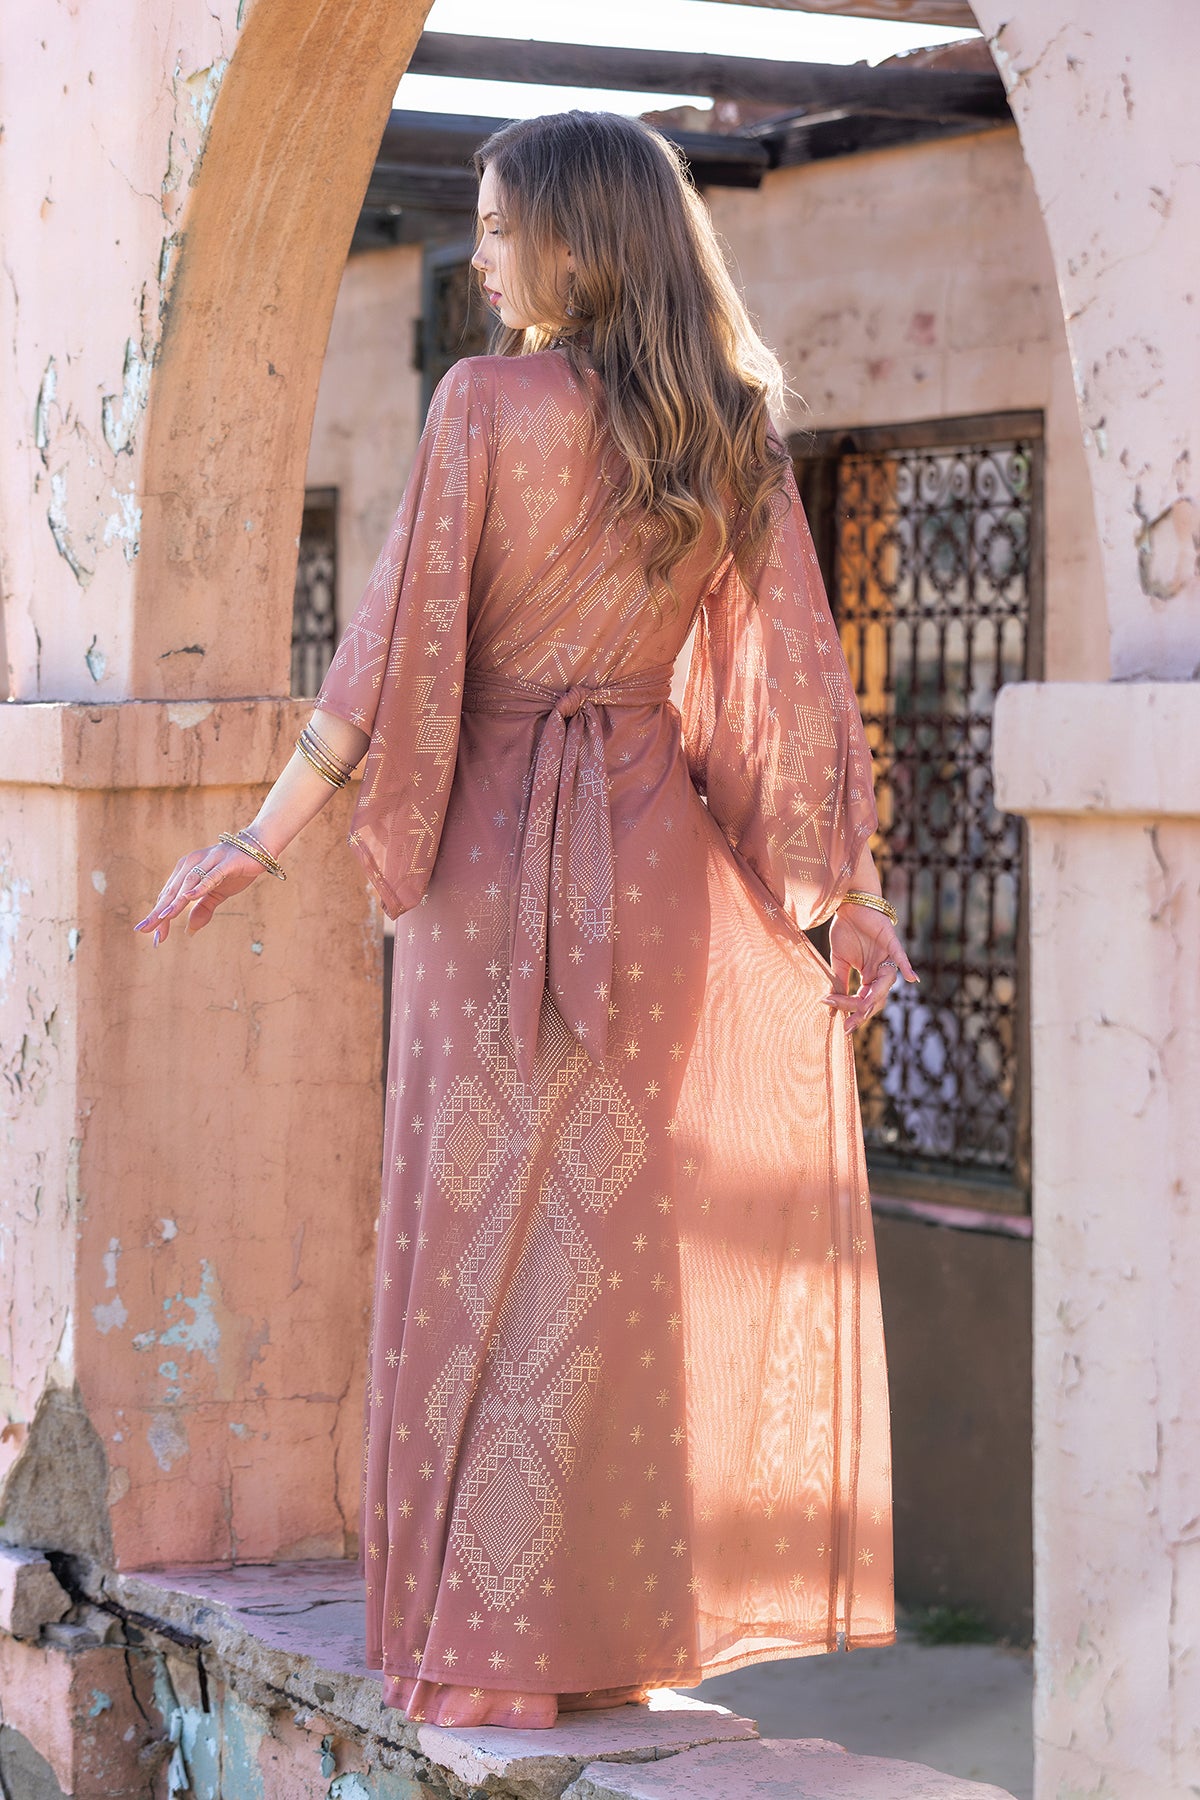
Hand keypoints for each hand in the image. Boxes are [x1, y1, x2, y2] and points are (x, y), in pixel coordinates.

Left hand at [134, 842, 261, 943]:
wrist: (259, 847)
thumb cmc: (236, 869)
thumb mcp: (217, 893)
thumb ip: (203, 909)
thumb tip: (189, 930)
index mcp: (187, 870)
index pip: (168, 896)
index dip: (160, 915)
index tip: (154, 936)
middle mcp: (192, 863)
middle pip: (172, 891)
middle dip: (159, 912)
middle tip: (146, 929)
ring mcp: (209, 861)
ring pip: (188, 883)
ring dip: (175, 901)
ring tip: (163, 917)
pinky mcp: (225, 862)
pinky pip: (210, 875)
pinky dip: (199, 886)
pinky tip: (189, 897)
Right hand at [821, 902, 918, 1034]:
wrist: (851, 905)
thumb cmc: (846, 930)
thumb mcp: (839, 960)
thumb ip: (840, 980)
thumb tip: (832, 1003)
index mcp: (869, 976)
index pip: (865, 1000)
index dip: (854, 1013)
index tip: (842, 1026)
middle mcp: (881, 970)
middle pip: (876, 998)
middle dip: (863, 1012)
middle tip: (849, 1025)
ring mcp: (887, 958)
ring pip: (886, 983)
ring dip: (874, 996)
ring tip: (863, 1008)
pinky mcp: (891, 943)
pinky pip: (901, 957)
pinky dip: (907, 967)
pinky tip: (913, 979)